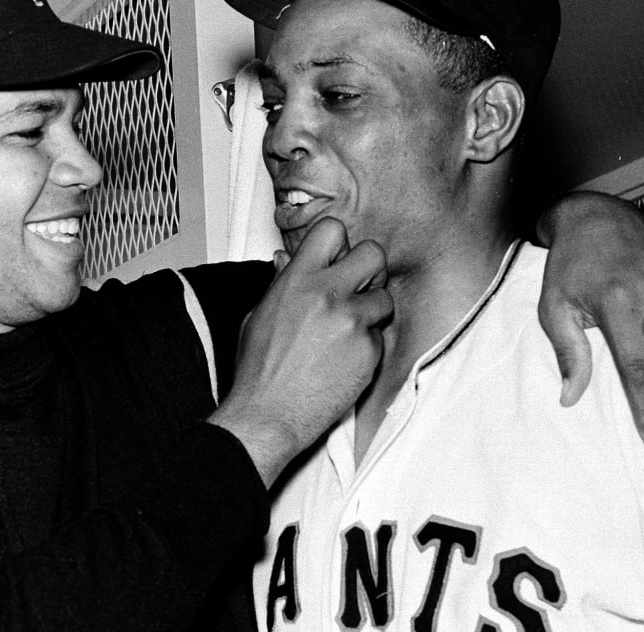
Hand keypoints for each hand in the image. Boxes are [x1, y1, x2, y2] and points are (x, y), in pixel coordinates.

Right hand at [209, 217, 392, 485]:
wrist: (268, 415)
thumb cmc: (259, 370)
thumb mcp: (258, 316)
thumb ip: (280, 284)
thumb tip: (283, 261)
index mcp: (296, 280)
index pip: (333, 230)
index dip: (340, 244)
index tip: (337, 261)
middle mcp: (326, 294)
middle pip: (373, 253)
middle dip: (369, 270)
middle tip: (357, 289)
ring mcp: (351, 322)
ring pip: (385, 298)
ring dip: (371, 312)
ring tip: (347, 331)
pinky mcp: (368, 351)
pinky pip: (380, 336)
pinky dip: (367, 346)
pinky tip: (344, 359)